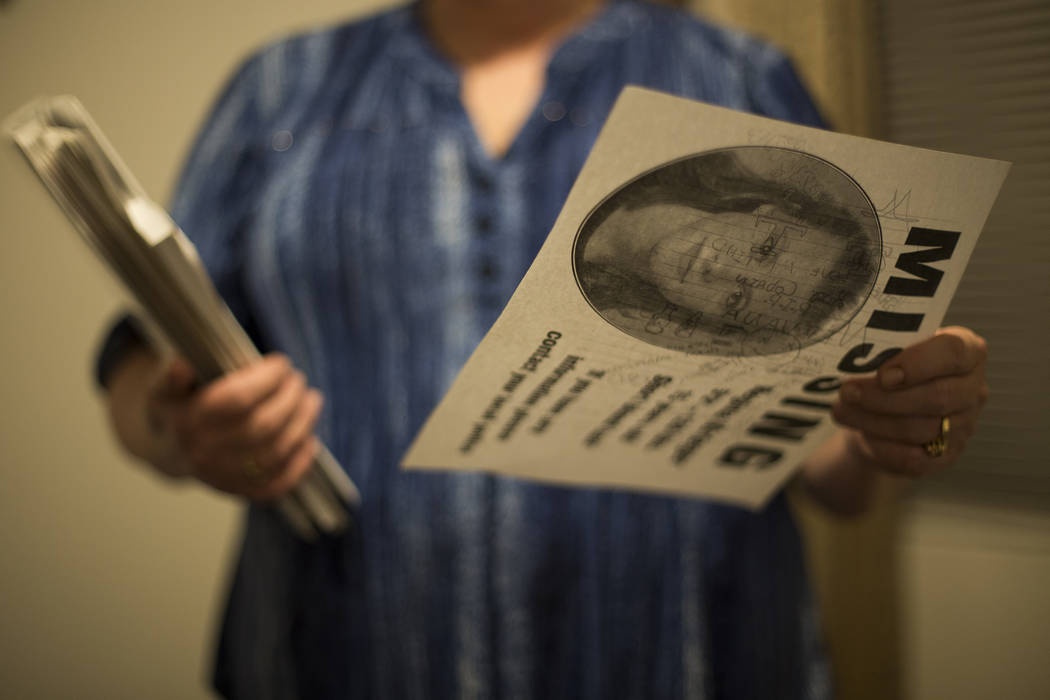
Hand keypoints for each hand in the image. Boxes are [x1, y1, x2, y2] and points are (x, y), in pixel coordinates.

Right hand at [147, 354, 322, 499]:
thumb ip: (174, 376)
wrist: (171, 452)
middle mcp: (205, 453)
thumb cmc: (180, 409)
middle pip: (262, 427)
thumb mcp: (168, 386)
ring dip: (302, 426)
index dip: (266, 379)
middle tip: (299, 382)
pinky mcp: (240, 492)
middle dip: (290, 400)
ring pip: (274, 454)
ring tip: (312, 402)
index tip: (281, 363)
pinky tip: (310, 440)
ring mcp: (223, 477)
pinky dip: (299, 464)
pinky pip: (276, 484)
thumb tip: (182, 366)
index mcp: (189, 421)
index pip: (237, 399)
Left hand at [832, 326, 988, 476]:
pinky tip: (860, 433)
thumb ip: (884, 353)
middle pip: (937, 396)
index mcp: (967, 351)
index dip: (918, 364)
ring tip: (842, 409)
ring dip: (875, 420)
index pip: (954, 352)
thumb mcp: (891, 353)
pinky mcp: (946, 455)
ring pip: (922, 428)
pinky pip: (915, 457)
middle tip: (848, 392)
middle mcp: (973, 388)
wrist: (886, 408)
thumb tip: (854, 359)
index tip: (883, 374)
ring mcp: (964, 425)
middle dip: (885, 396)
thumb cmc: (892, 370)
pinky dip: (882, 446)